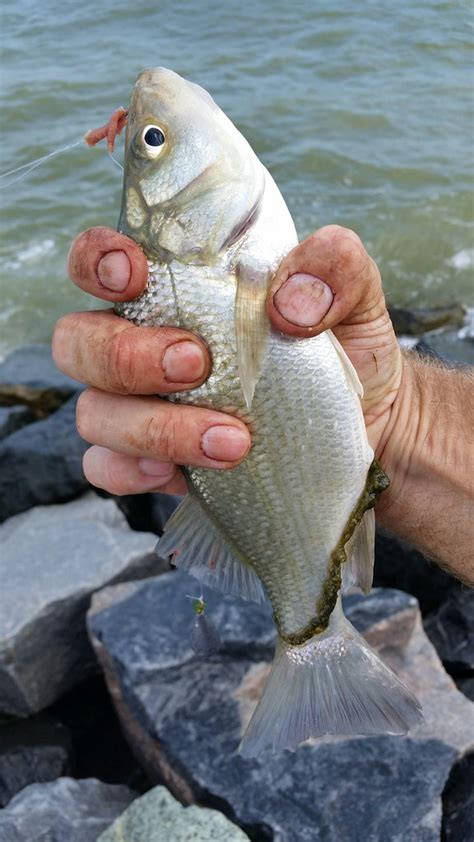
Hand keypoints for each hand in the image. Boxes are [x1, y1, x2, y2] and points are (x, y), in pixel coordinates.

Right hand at [53, 225, 401, 497]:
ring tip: (233, 440)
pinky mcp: (153, 461)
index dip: (95, 261)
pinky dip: (132, 469)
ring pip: (95, 413)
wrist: (371, 428)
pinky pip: (107, 467)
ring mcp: (141, 406)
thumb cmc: (343, 347)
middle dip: (126, 355)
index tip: (133, 273)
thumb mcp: (354, 296)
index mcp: (175, 289)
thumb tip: (289, 300)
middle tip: (197, 363)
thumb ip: (333, 266)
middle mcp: (142, 343)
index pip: (99, 262)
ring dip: (155, 426)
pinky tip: (175, 473)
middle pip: (78, 342)